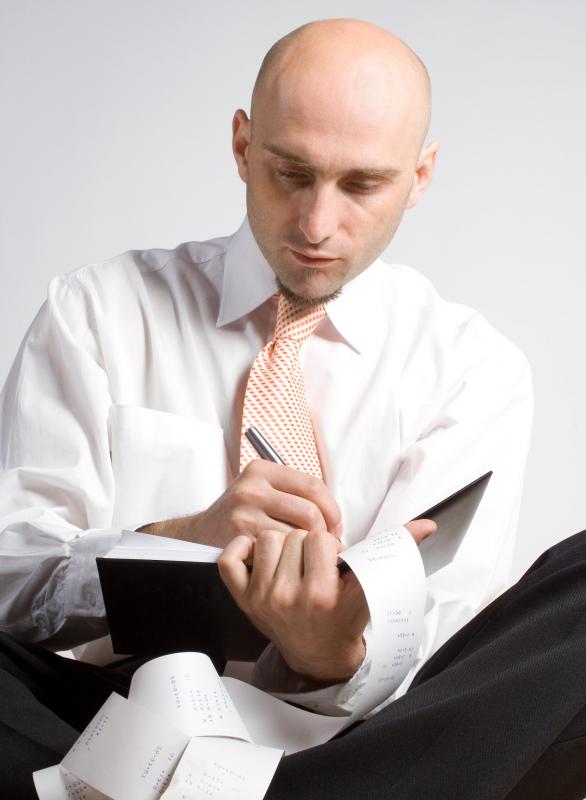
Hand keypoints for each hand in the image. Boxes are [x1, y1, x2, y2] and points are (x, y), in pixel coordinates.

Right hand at [138, 459, 341, 547]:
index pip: (313, 485)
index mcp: (262, 471)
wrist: (199, 534)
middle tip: (329, 544)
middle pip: (309, 511)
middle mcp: (252, 488)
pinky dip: (292, 559)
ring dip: (311, 549)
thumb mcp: (261, 490)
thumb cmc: (240, 514)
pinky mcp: (240, 538)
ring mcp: (244, 513)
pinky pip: (280, 551)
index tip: (336, 524)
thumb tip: (335, 516)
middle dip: (326, 532)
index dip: (332, 508)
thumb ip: (293, 493)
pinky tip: (293, 563)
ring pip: (297, 533)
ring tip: (313, 555)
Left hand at [218, 518, 436, 684]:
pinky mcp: (243, 600)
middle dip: (309, 544)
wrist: (319, 654)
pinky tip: (259, 555)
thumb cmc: (345, 616)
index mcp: (320, 595)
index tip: (335, 562)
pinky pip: (230, 559)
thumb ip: (395, 551)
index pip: (321, 539)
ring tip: (294, 563)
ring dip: (282, 545)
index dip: (331, 545)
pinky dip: (241, 550)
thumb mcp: (371, 589)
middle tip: (315, 565)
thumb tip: (427, 525)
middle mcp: (287, 598)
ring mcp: (261, 600)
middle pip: (294, 536)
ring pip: (266, 539)